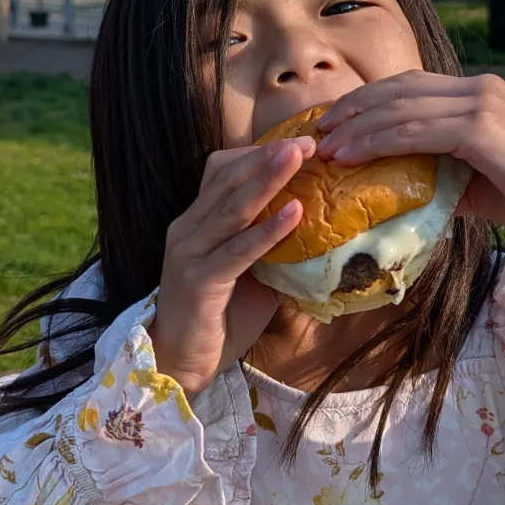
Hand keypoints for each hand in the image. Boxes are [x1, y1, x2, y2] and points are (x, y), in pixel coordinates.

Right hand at [149, 138, 314, 395]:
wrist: (181, 362)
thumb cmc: (221, 317)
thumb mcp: (253, 273)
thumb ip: (275, 248)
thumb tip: (323, 230)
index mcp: (197, 222)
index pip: (223, 172)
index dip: (258, 155)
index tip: (299, 143)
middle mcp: (188, 229)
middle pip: (228, 180)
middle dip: (269, 157)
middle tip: (308, 142)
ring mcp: (189, 253)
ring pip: (232, 207)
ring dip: (268, 179)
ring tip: (299, 158)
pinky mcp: (198, 281)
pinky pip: (237, 250)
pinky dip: (267, 230)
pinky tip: (294, 213)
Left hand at [317, 72, 504, 316]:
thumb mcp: (477, 180)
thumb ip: (439, 171)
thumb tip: (394, 185)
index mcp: (480, 93)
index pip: (410, 86)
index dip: (367, 101)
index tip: (334, 123)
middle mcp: (480, 89)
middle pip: (399, 89)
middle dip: (352, 108)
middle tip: (317, 132)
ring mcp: (483, 104)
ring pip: (401, 108)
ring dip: (356, 127)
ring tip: (325, 147)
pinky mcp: (484, 128)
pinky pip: (416, 131)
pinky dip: (377, 141)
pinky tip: (351, 156)